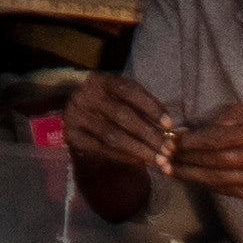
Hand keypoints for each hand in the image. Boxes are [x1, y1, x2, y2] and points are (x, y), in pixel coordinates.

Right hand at [42, 70, 171, 183]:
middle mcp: (85, 96)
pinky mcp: (72, 137)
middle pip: (122, 116)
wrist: (78, 115)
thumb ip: (143, 106)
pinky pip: (102, 150)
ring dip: (139, 150)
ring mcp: (75, 117)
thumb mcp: (123, 97)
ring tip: (158, 160)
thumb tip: (168, 127)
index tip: (170, 125)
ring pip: (112, 136)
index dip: (151, 107)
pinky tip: (141, 162)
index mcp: (101, 80)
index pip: (129, 91)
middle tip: (168, 149)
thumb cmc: (110, 103)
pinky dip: (124, 157)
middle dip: (148, 134)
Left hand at [165, 107, 242, 201]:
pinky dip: (207, 185)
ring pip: (220, 180)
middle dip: (187, 161)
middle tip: (164, 159)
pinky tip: (192, 179)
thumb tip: (185, 129)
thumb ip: (220, 120)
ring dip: (192, 176)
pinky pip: (229, 191)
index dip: (192, 142)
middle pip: (216, 162)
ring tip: (171, 171)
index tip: (171, 142)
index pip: (218, 140)